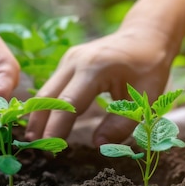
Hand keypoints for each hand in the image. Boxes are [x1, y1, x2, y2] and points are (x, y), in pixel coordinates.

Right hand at [25, 26, 175, 144]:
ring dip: (39, 116)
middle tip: (36, 149)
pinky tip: (45, 124)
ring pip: (46, 91)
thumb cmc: (149, 68)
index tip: (49, 150)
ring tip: (36, 141)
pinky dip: (47, 106)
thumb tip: (97, 145)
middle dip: (39, 124)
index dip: (56, 128)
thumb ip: (121, 125)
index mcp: (95, 69)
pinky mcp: (68, 62)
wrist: (145, 35)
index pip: (68, 103)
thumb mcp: (144, 100)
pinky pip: (52, 86)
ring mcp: (69, 59)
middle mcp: (76, 61)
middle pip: (48, 96)